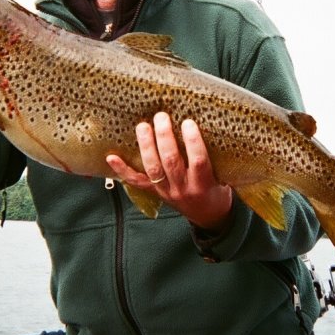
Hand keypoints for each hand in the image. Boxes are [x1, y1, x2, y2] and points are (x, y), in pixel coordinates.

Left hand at [106, 112, 233, 232]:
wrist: (209, 217)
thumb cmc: (217, 190)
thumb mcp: (223, 175)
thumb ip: (214, 155)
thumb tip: (207, 123)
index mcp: (203, 183)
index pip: (198, 160)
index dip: (193, 141)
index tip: (188, 122)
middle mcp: (183, 188)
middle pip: (171, 161)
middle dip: (165, 137)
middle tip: (161, 117)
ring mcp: (166, 192)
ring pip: (153, 168)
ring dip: (146, 146)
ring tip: (143, 127)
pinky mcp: (155, 193)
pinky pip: (136, 182)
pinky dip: (122, 170)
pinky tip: (112, 157)